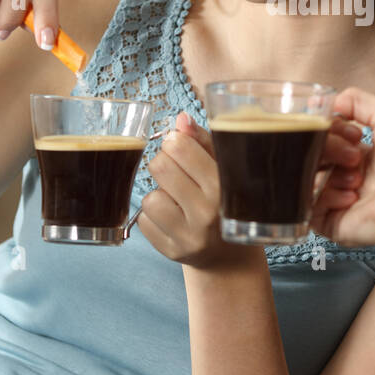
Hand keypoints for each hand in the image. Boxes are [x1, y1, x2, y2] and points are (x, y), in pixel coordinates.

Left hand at [140, 112, 244, 269]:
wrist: (232, 255)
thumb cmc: (226, 201)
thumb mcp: (224, 169)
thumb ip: (203, 142)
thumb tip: (180, 119)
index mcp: (224, 186)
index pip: (180, 148)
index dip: (175, 142)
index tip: (181, 147)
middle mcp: (207, 213)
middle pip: (160, 167)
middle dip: (163, 163)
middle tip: (175, 171)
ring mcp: (188, 236)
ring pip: (149, 198)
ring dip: (158, 194)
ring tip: (176, 199)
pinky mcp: (171, 252)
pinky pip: (143, 222)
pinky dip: (153, 217)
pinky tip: (172, 218)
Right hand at [310, 87, 374, 246]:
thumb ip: (356, 100)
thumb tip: (324, 101)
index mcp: (362, 156)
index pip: (328, 138)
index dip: (333, 130)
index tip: (352, 132)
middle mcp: (350, 178)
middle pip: (315, 156)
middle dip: (331, 150)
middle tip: (355, 156)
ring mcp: (340, 202)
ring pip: (309, 179)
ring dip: (332, 174)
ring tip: (357, 179)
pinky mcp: (333, 224)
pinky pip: (310, 207)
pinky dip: (326, 198)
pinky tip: (352, 198)